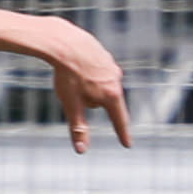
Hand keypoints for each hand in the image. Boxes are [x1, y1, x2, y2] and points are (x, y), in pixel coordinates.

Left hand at [31, 16, 131, 152]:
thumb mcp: (71, 105)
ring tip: (73, 76)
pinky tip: (76, 65)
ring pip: (98, 86)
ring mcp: (112, 66)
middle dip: (88, 101)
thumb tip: (81, 151)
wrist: (65, 43)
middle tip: (72, 88)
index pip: (119, 120)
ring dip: (86, 86)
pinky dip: (85, 73)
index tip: (127, 144)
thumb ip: (78, 128)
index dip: (122, 133)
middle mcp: (116, 80)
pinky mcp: (105, 56)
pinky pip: (95, 72)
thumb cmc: (67, 75)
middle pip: (102, 102)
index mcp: (111, 94)